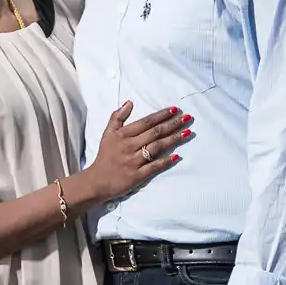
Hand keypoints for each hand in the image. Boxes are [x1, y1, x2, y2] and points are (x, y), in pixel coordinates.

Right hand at [70, 101, 191, 208]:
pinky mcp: (137, 175)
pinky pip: (154, 167)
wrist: (97, 181)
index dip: (161, 115)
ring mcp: (134, 161)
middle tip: (188, 118)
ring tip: (188, 132)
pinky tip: (177, 156)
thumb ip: (117, 117)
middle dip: (173, 124)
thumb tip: (129, 102)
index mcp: (123, 135)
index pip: (146, 122)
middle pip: (155, 133)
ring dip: (174, 139)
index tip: (175, 110)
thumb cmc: (105, 156)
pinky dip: (165, 161)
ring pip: (157, 147)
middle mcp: (130, 146)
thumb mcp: (107, 134)